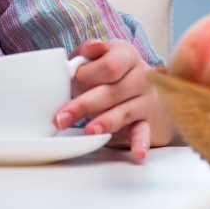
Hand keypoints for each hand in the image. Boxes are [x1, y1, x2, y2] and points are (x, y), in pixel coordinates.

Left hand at [52, 39, 175, 162]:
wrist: (140, 82)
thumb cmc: (109, 68)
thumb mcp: (98, 54)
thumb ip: (86, 53)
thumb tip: (82, 54)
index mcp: (126, 55)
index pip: (110, 66)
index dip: (89, 74)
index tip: (71, 80)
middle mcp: (141, 76)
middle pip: (113, 91)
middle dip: (85, 105)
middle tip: (62, 117)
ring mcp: (146, 99)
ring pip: (125, 112)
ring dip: (105, 122)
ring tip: (88, 130)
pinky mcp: (147, 120)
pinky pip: (144, 132)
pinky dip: (140, 143)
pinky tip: (136, 154)